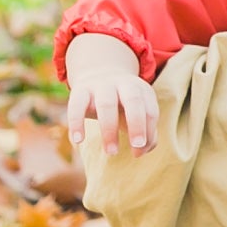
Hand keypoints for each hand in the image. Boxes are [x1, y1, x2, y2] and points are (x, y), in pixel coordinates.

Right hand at [62, 31, 158, 154]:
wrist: (98, 74)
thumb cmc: (122, 104)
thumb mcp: (137, 114)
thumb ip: (145, 132)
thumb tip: (140, 152)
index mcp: (142, 90)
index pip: (150, 111)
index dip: (148, 133)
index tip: (138, 152)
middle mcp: (124, 85)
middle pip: (134, 101)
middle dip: (137, 125)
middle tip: (136, 146)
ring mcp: (101, 86)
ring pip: (106, 104)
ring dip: (110, 130)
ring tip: (111, 152)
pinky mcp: (80, 90)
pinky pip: (77, 105)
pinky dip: (76, 122)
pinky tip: (78, 140)